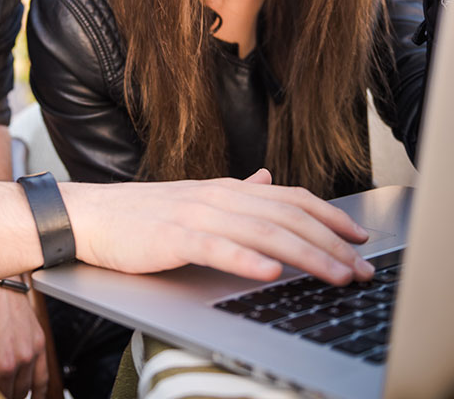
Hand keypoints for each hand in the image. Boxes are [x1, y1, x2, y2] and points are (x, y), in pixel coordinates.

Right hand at [61, 168, 372, 284]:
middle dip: (332, 243)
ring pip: (263, 234)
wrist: (90, 216)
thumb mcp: (195, 198)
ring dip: (307, 255)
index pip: (290, 199)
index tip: (360, 237)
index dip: (330, 216)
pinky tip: (272, 274)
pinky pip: (217, 249)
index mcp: (226, 190)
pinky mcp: (173, 238)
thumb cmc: (141, 214)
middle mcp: (218, 197)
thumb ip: (236, 192)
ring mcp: (196, 216)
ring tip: (337, 275)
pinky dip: (247, 260)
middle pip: (287, 217)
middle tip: (363, 268)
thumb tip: (267, 179)